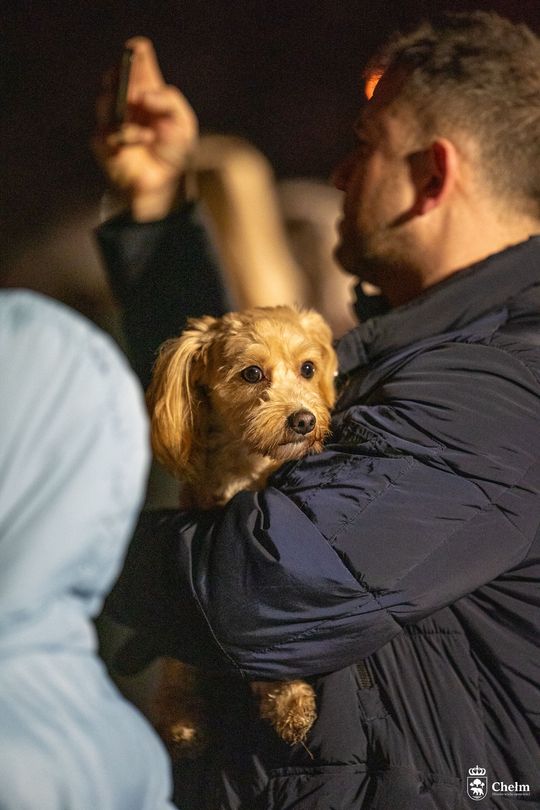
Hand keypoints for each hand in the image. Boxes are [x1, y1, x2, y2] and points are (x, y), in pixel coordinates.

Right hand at [93, 37, 197, 220]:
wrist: (166, 185)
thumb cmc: (175, 152)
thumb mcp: (183, 123)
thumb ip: (169, 101)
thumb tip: (143, 95)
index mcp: (148, 93)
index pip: (137, 65)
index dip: (135, 54)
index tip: (136, 47)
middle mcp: (128, 104)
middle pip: (115, 77)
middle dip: (124, 77)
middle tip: (137, 85)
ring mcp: (113, 122)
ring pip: (107, 101)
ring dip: (127, 109)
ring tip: (146, 121)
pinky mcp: (103, 143)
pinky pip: (108, 132)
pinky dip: (128, 135)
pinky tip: (144, 140)